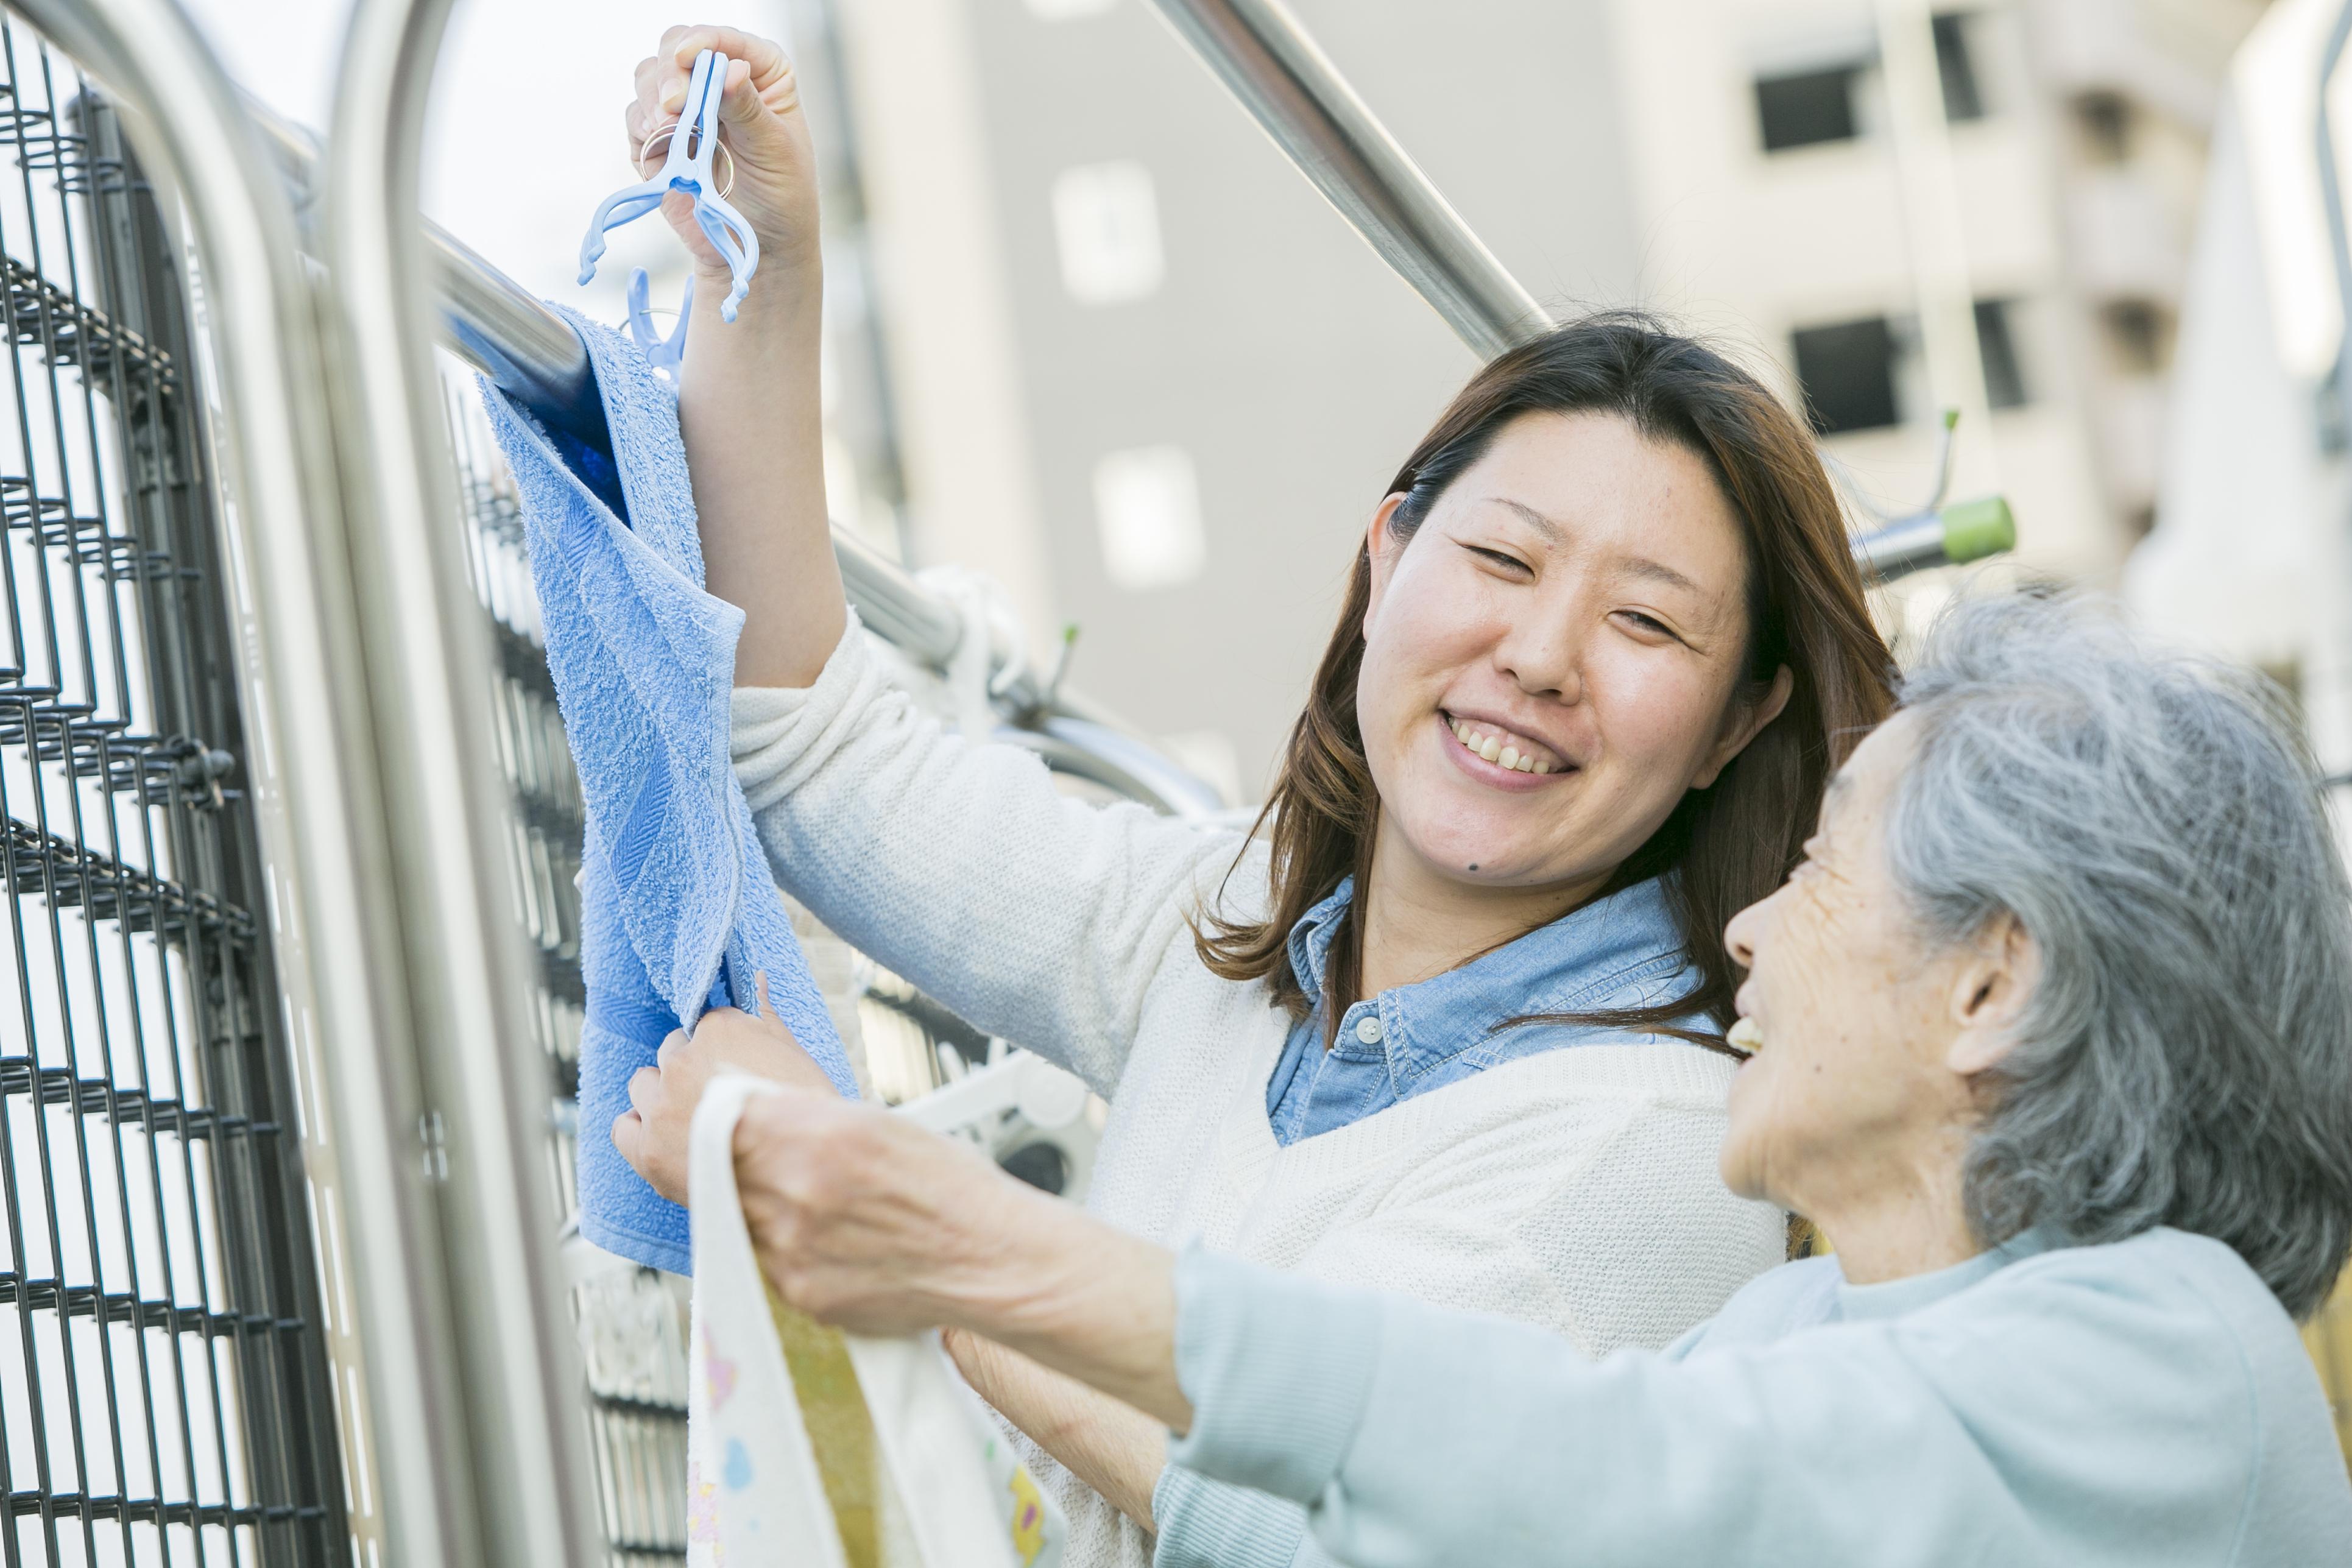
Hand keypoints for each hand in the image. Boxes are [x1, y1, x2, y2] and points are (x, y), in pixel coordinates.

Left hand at [611, 973, 835, 1203]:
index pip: (708, 1024)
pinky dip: (637, 1128)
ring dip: (659, 1094)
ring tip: (687, 1117)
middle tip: (713, 1093)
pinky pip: (623, 1127)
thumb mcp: (794, 1054)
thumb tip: (757, 977)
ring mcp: (660, 1105)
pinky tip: (658, 1135)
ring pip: (643, 1084)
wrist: (800, 1172)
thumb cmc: (806, 1111)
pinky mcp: (648, 1148)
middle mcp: (682, 1060)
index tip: (733, 1064)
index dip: (722, 1047)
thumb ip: (766, 1016)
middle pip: (672, 1050)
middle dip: (688, 1067)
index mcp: (720, 1030)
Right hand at [626, 25, 820, 279]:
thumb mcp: (774, 150)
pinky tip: (656, 139)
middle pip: (676, 50)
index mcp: (760, 74)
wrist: (758, 246)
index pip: (724, 41)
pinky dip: (641, 125)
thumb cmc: (781, 195)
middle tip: (674, 104)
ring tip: (667, 127)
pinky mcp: (660, 140)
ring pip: (650, 78)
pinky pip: (637, 119)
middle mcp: (718, 83)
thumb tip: (729, 69)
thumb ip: (747, 109)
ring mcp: (686, 110)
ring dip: (654, 98)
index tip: (687, 59)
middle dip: (670, 73)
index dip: (702, 42)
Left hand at [724, 1078, 1194, 1433]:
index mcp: (820, 1136)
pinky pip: (761, 1260)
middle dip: (691, 1154)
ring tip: (765, 1189)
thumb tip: (745, 1110)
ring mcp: (794, 1251)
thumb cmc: (948, 1186)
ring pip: (730, 1216)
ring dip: (733, 1199)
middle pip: (709, 1170)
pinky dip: (772, 1243)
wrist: (990, 1258)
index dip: (688, 1112)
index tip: (678, 1107)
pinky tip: (810, 1234)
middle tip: (683, 1141)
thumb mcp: (875, 1122)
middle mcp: (798, 1194)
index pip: (719, 1117)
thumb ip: (803, 1116)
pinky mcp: (800, 1295)